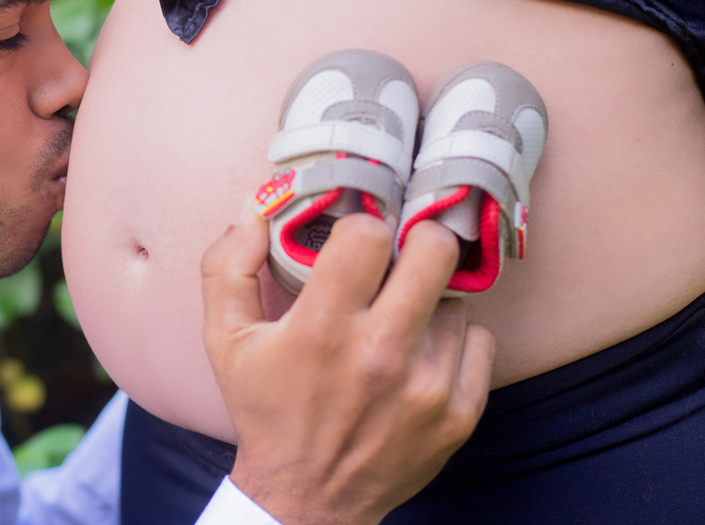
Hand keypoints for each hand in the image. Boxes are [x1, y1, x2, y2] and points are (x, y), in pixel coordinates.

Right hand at [202, 208, 493, 524]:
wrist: (307, 500)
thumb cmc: (267, 411)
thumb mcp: (225, 339)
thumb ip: (228, 266)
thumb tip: (256, 209)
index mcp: (322, 327)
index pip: (369, 233)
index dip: (362, 225)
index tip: (356, 238)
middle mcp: (380, 353)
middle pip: (436, 251)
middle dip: (416, 242)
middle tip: (399, 257)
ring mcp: (427, 386)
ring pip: (456, 298)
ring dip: (429, 301)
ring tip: (398, 321)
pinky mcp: (458, 415)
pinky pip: (479, 342)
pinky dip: (455, 343)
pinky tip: (421, 356)